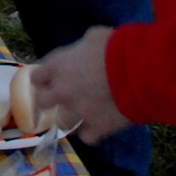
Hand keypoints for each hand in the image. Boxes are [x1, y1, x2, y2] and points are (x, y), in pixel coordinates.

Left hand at [30, 27, 133, 143]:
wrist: (138, 70)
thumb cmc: (114, 46)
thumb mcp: (92, 37)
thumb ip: (80, 49)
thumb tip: (83, 51)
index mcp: (57, 66)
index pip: (36, 77)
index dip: (43, 79)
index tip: (49, 80)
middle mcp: (62, 91)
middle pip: (42, 103)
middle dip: (50, 101)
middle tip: (62, 98)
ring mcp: (78, 112)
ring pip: (62, 123)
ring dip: (70, 118)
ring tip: (81, 114)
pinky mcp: (97, 128)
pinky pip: (87, 137)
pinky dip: (91, 133)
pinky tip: (98, 126)